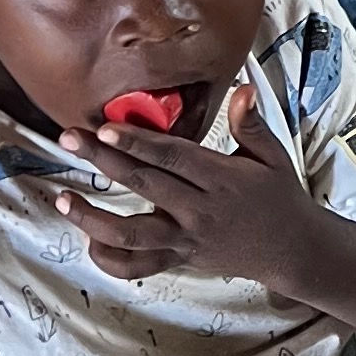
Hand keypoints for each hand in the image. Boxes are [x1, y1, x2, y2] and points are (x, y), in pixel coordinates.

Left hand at [53, 81, 333, 303]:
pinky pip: (138, 267)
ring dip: (93, 218)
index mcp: (222, 179)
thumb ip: (252, 123)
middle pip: (145, 185)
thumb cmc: (280, 195)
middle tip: (70, 138)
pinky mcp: (179, 259)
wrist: (292, 250)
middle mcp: (200, 211)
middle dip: (104, 161)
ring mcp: (186, 239)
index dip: (139, 143)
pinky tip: (88, 239)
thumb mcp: (273, 156)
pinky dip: (109, 259)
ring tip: (63, 199)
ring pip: (132, 235)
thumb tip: (243, 88)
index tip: (107, 127)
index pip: (174, 158)